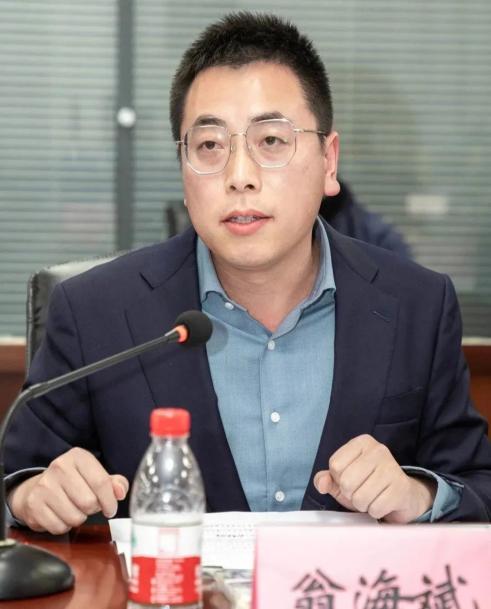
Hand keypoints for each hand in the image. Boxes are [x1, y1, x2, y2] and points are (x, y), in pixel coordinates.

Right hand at [8, 447, 128, 533]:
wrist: (36, 487)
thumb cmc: (73, 481)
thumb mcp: (95, 475)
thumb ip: (114, 483)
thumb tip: (120, 492)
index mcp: (78, 456)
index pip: (101, 482)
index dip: (110, 501)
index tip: (111, 509)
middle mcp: (59, 467)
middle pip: (88, 502)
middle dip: (93, 509)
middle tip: (89, 506)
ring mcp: (44, 486)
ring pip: (74, 517)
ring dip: (79, 519)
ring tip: (74, 509)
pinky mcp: (34, 504)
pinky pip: (58, 527)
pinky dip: (64, 526)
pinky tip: (61, 515)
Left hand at [314, 434, 435, 522]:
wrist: (403, 496)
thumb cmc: (368, 485)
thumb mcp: (343, 479)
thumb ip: (327, 479)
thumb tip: (321, 484)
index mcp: (362, 442)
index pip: (335, 465)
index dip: (338, 479)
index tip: (351, 479)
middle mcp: (378, 450)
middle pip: (346, 482)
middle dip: (350, 494)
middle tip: (361, 491)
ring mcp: (392, 468)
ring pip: (360, 497)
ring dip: (363, 505)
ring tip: (372, 497)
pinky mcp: (402, 488)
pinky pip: (375, 508)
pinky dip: (375, 511)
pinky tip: (383, 503)